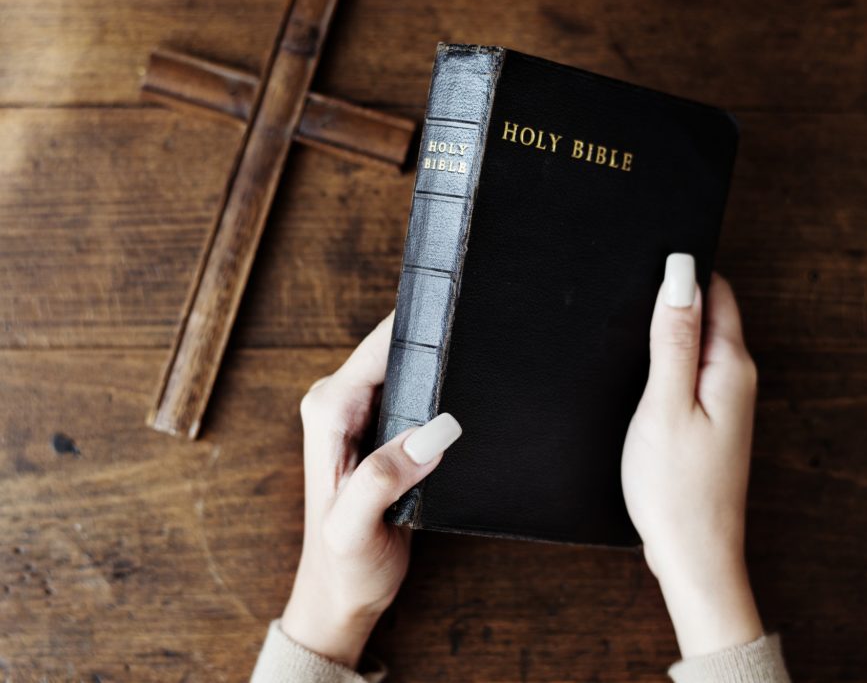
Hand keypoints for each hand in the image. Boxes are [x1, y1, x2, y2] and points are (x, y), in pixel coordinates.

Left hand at [280, 312, 461, 666]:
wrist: (341, 596)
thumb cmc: (343, 567)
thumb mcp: (354, 529)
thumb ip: (382, 478)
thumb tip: (430, 434)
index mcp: (328, 411)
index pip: (380, 346)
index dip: (422, 331)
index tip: (464, 326)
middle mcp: (340, 403)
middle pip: (397, 348)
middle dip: (438, 349)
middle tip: (482, 358)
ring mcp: (361, 415)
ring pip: (410, 368)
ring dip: (442, 372)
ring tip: (479, 380)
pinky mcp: (383, 430)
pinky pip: (416, 393)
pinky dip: (441, 396)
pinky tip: (464, 407)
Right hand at [622, 255, 762, 657]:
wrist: (693, 555)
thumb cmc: (676, 486)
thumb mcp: (664, 404)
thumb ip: (673, 338)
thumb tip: (681, 273)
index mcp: (730, 365)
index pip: (716, 289)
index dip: (683, 269)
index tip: (645, 258)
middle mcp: (737, 376)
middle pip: (709, 311)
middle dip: (673, 294)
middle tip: (627, 290)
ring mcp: (726, 400)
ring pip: (697, 341)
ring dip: (668, 328)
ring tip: (628, 327)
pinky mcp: (710, 419)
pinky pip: (691, 370)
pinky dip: (667, 359)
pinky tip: (640, 370)